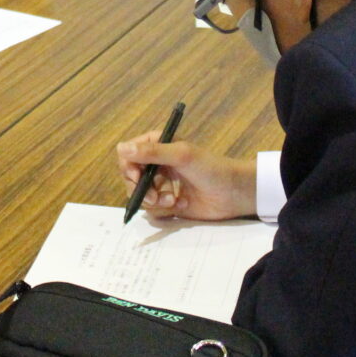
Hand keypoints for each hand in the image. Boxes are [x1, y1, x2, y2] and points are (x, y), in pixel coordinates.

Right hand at [115, 131, 255, 220]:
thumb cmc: (211, 168)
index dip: (128, 167)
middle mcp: (156, 165)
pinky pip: (152, 210)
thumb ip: (152, 152)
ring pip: (139, 196)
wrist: (234, 194)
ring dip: (154, 201)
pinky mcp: (167, 203)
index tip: (137, 178)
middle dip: (141, 190)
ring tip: (173, 201)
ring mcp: (161, 185)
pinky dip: (164, 210)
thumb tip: (121, 148)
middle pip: (129, 178)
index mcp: (157, 146)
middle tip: (156, 197)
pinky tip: (181, 205)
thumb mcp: (182, 155)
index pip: (127, 154)